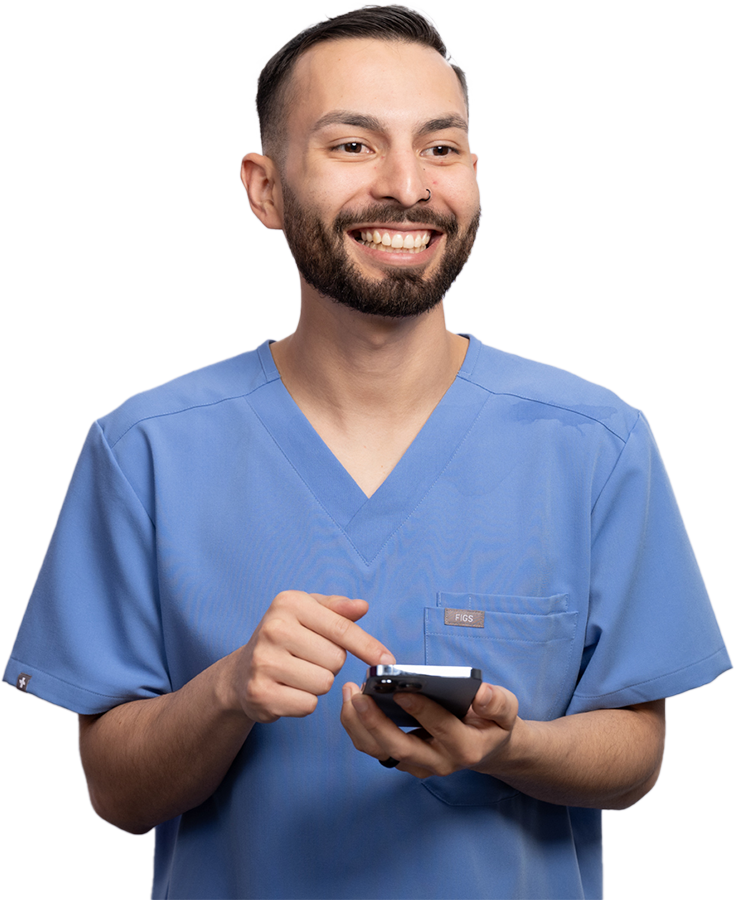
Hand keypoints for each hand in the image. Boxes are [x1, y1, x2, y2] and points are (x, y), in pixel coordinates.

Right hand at [231, 591, 394, 723]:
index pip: (341, 628)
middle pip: (336, 660)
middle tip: (309, 658)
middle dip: (330, 664)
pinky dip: (304, 702)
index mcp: (289, 603)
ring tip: (298, 674)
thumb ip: (337, 609)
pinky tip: (288, 690)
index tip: (387, 660)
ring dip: (318, 683)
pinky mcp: (260, 693)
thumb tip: (362, 606)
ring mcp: (263, 662)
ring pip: (324, 683)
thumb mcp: (309, 613)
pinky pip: (308, 704)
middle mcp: (273, 628)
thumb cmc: (284, 638)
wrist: (241, 672)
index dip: (368, 646)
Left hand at [340, 681, 518, 777]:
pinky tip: (353, 700)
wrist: (487, 748)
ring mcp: (418, 765)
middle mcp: (438, 762)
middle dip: (376, 722)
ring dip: (359, 725)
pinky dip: (359, 726)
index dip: (421, 710)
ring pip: (380, 751)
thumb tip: (480, 694)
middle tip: (359, 694)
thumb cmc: (493, 724)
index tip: (401, 690)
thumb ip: (497, 703)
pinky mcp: (402, 760)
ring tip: (350, 693)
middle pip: (400, 748)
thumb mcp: (507, 711)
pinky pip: (374, 748)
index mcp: (465, 748)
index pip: (440, 728)